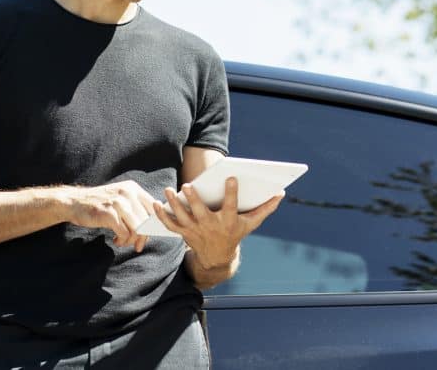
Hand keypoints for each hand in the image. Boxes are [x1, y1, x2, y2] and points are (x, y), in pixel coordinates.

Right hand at [64, 180, 155, 252]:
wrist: (74, 202)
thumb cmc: (99, 205)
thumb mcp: (120, 199)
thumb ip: (136, 208)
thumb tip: (153, 227)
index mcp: (133, 188)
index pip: (153, 208)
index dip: (153, 225)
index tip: (147, 236)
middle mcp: (127, 192)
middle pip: (147, 220)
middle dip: (143, 237)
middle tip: (135, 245)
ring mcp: (118, 202)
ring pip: (138, 228)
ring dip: (131, 240)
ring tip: (123, 242)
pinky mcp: (108, 213)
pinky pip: (124, 233)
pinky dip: (122, 240)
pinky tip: (115, 240)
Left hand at [153, 177, 284, 267]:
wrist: (217, 259)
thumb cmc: (235, 234)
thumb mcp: (251, 223)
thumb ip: (265, 208)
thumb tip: (281, 193)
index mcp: (228, 221)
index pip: (231, 206)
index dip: (232, 192)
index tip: (231, 177)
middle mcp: (211, 226)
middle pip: (201, 213)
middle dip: (194, 200)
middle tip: (188, 186)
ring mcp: (195, 230)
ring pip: (183, 217)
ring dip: (174, 205)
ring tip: (169, 190)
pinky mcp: (184, 233)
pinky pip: (171, 224)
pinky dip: (162, 215)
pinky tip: (155, 203)